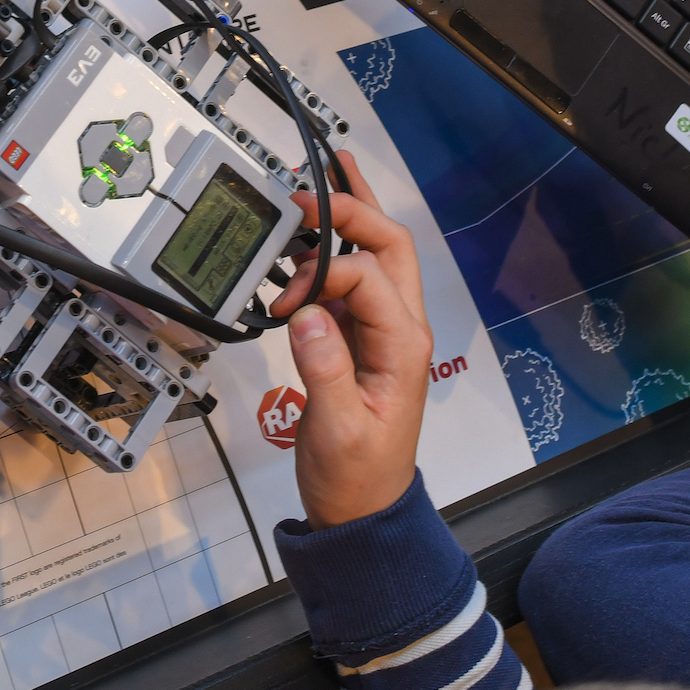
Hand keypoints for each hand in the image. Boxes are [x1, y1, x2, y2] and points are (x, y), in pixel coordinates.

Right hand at [268, 154, 434, 527]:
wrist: (363, 511)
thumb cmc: (357, 478)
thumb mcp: (337, 431)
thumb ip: (323, 370)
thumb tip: (306, 313)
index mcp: (404, 346)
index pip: (367, 276)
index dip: (323, 274)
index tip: (285, 304)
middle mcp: (401, 328)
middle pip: (389, 245)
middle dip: (353, 209)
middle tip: (307, 191)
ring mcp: (383, 330)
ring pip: (376, 255)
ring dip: (351, 218)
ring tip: (324, 179)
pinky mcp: (360, 338)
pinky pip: (353, 280)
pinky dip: (334, 250)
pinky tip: (313, 232)